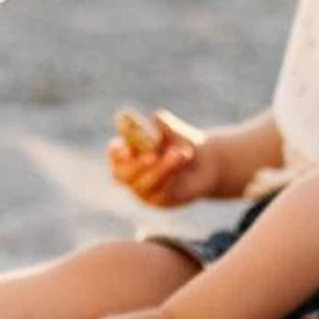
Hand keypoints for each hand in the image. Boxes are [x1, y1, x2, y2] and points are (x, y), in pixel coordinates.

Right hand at [108, 109, 224, 207]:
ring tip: (180, 153)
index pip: (114, 154)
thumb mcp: (176, 131)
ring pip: (143, 183)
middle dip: (136, 165)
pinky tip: (182, 161)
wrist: (204, 163)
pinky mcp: (158, 201)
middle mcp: (128, 174)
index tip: (127, 148)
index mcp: (125, 153)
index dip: (117, 152)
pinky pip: (160, 193)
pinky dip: (170, 177)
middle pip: (121, 174)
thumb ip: (165, 125)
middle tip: (152, 156)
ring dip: (161, 168)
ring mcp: (142, 190)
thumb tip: (156, 117)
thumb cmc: (182, 143)